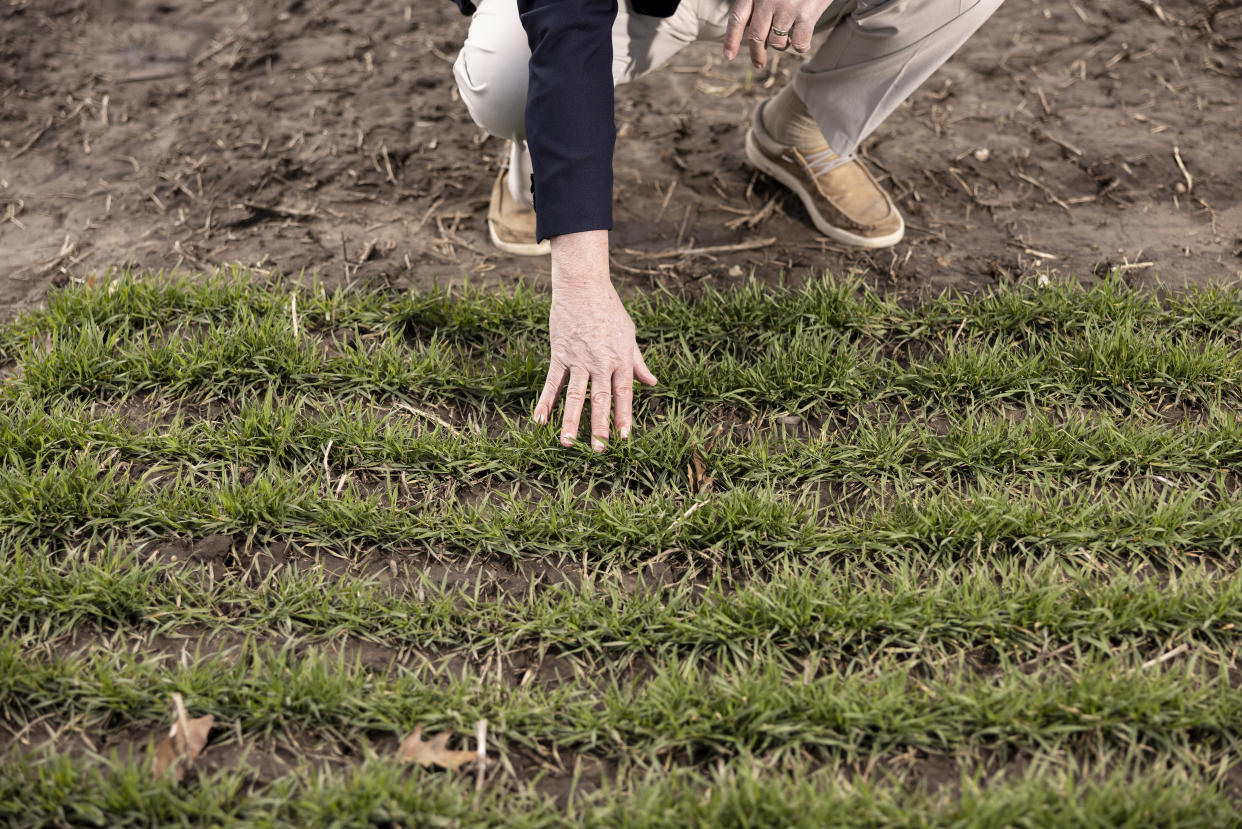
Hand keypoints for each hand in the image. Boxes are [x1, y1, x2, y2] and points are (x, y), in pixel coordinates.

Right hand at [532, 230, 657, 451]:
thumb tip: (652, 383)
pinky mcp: (559, 354)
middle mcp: (600, 362)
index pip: (624, 394)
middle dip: (600, 427)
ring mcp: (578, 359)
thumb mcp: (629, 335)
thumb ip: (638, 362)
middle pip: (600, 399)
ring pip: (575, 395)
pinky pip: (552, 382)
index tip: (623, 438)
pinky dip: (545, 402)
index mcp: (620, 358)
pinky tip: (539, 420)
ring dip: (570, 421)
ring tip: (568, 443)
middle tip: (600, 451)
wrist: (583, 285)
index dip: (624, 417)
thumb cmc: (610, 310)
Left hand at [723, 0, 830, 68]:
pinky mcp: (807, 14)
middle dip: (756, 54)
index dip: (731, 40)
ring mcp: (788, 7)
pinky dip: (800, 46)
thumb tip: (751, 32)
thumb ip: (759, 2)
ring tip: (787, 40)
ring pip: (776, 42)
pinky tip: (801, 41)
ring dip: (781, 46)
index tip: (728, 56)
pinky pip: (799, 43)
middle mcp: (768, 0)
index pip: (736, 19)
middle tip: (758, 64)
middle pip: (755, 37)